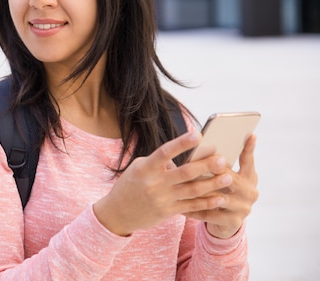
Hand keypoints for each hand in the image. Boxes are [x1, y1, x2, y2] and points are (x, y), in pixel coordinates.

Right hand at [93, 131, 233, 236]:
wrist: (118, 212)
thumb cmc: (131, 184)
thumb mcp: (140, 168)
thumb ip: (160, 162)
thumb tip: (187, 155)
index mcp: (145, 167)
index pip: (165, 152)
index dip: (182, 143)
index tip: (198, 134)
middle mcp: (154, 183)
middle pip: (185, 172)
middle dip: (205, 166)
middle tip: (224, 159)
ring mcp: (162, 199)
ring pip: (192, 190)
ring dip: (212, 184)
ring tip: (228, 177)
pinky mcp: (167, 212)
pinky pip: (191, 207)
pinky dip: (207, 202)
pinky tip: (220, 198)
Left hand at [184, 134, 258, 238]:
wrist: (224, 222)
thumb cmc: (220, 191)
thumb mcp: (224, 177)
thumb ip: (217, 164)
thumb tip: (198, 142)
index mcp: (249, 177)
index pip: (248, 160)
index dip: (249, 147)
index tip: (249, 133)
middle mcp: (250, 192)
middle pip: (230, 178)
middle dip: (213, 169)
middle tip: (198, 161)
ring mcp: (243, 208)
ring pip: (217, 197)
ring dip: (199, 190)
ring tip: (181, 184)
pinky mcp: (233, 222)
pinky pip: (209, 214)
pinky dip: (194, 209)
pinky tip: (179, 205)